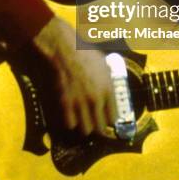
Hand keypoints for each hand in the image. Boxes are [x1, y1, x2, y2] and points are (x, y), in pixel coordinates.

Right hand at [31, 15, 115, 135]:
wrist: (65, 49)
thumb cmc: (85, 53)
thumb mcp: (104, 66)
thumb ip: (109, 82)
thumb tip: (113, 92)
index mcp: (109, 89)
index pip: (113, 118)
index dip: (108, 120)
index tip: (104, 118)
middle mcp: (97, 99)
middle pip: (100, 127)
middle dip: (97, 126)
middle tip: (92, 122)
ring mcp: (81, 103)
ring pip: (85, 130)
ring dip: (83, 126)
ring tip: (81, 120)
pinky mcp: (65, 104)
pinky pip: (70, 124)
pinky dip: (70, 122)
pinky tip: (70, 115)